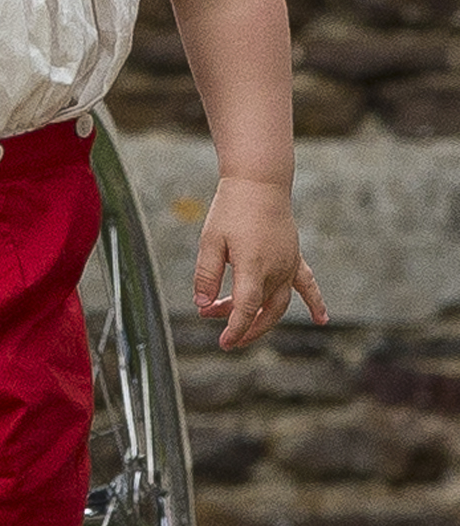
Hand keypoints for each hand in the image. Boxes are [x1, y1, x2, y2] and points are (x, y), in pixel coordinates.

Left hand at [193, 177, 328, 350]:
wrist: (259, 182)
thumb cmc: (231, 209)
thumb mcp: (210, 241)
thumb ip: (206, 275)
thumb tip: (202, 306)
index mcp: (253, 266)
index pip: (246, 308)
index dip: (235, 328)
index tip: (224, 342)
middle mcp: (276, 269)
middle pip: (261, 310)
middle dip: (243, 327)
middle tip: (224, 337)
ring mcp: (288, 264)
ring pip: (279, 303)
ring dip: (261, 318)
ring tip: (240, 328)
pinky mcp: (294, 257)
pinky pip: (308, 284)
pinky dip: (316, 303)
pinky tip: (322, 319)